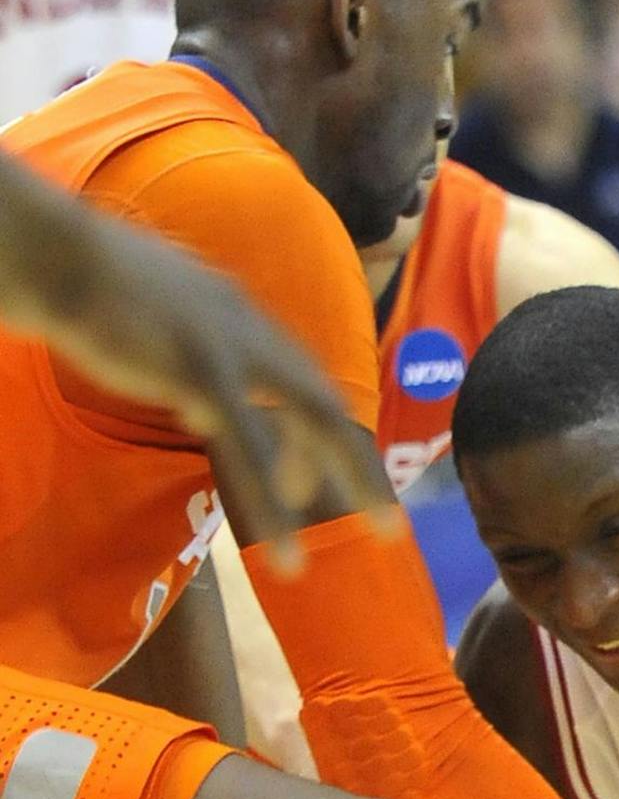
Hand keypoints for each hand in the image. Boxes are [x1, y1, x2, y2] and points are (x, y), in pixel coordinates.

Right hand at [14, 187, 392, 565]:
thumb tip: (207, 412)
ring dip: (348, 481)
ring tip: (380, 531)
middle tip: (390, 521)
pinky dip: (270, 500)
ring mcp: (231, 347)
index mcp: (239, 313)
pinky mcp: (199, 369)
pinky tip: (287, 546)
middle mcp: (249, 327)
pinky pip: (248, 445)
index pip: (298, 377)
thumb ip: (196, 367)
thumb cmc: (86, 289)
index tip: (316, 476)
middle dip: (360, 462)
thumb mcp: (162, 324)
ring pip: (312, 420)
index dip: (315, 430)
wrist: (49, 253)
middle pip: (324, 401)